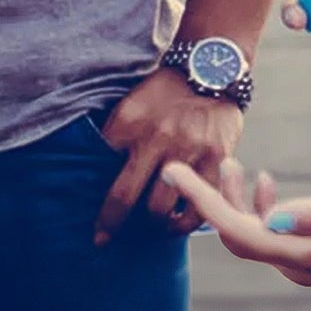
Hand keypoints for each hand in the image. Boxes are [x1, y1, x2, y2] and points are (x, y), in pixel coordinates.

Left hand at [94, 70, 244, 244]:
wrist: (208, 71)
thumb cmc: (163, 92)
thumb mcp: (131, 103)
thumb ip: (116, 135)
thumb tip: (97, 169)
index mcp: (129, 122)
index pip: (102, 165)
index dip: (98, 199)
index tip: (95, 228)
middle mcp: (156, 137)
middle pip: (127, 195)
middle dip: (114, 222)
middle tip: (107, 238)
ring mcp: (187, 151)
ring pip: (161, 208)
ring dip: (155, 222)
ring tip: (153, 224)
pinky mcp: (215, 160)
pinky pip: (198, 207)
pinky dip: (186, 222)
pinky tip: (179, 222)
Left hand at [161, 159, 310, 285]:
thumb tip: (273, 219)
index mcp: (306, 254)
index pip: (237, 231)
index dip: (202, 201)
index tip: (173, 172)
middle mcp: (302, 260)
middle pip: (238, 237)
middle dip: (211, 201)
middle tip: (189, 164)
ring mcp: (309, 253)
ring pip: (253, 233)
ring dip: (234, 200)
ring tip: (230, 163)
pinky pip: (273, 230)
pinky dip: (259, 206)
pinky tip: (263, 179)